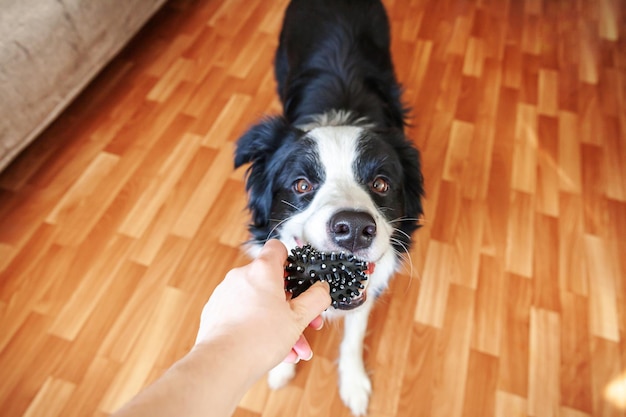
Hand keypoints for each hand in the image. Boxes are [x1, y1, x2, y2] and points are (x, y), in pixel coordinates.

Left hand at [194, 240, 330, 375]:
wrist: (222, 363)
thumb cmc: (259, 339)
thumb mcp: (299, 318)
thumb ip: (316, 299)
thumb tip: (322, 288)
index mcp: (262, 271)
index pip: (277, 249)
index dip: (291, 261)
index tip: (299, 279)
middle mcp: (241, 277)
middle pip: (272, 284)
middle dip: (292, 307)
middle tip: (306, 324)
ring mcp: (226, 294)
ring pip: (260, 304)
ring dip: (279, 324)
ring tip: (294, 349)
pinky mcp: (216, 313)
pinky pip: (244, 316)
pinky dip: (259, 329)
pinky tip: (275, 351)